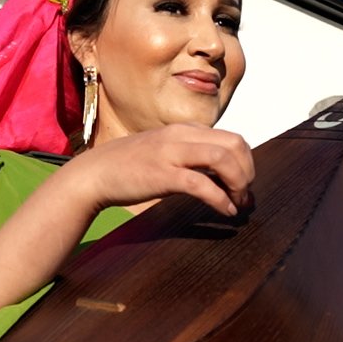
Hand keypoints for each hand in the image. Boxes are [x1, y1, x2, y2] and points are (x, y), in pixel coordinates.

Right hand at [62, 124, 254, 216]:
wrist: (94, 174)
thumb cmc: (129, 168)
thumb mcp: (165, 152)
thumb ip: (191, 157)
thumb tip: (221, 175)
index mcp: (184, 130)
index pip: (231, 137)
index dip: (246, 162)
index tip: (245, 184)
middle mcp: (181, 136)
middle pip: (235, 144)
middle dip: (248, 171)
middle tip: (246, 194)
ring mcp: (171, 153)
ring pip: (223, 158)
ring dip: (239, 183)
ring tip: (239, 203)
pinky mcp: (163, 175)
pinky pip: (202, 184)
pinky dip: (221, 199)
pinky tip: (226, 211)